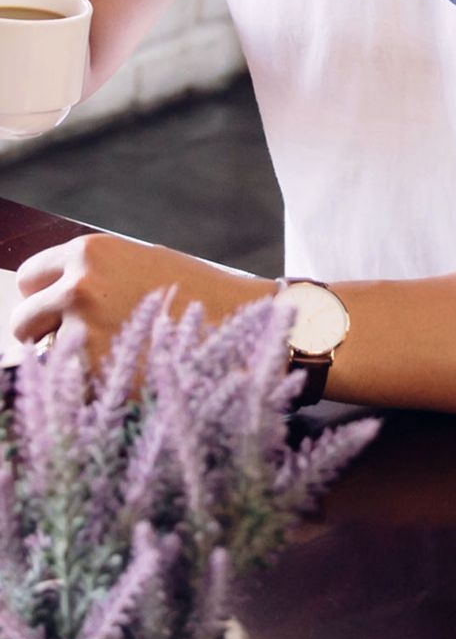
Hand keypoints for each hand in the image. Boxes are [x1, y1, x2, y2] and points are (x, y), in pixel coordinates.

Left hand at [10, 234, 275, 366]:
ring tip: (112, 357)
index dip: (43, 296)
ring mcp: (83, 328)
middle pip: (24, 318)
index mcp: (92, 252)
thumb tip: (51, 298)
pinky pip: (69, 385)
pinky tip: (127, 374)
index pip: (30, 277)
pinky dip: (91, 386)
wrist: (247, 321)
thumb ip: (95, 275)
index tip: (60, 311)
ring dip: (66, 361)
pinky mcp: (95, 370)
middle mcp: (79, 285)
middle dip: (47, 333)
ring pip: (40, 357)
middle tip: (87, 340)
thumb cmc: (198, 294)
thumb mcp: (144, 264)